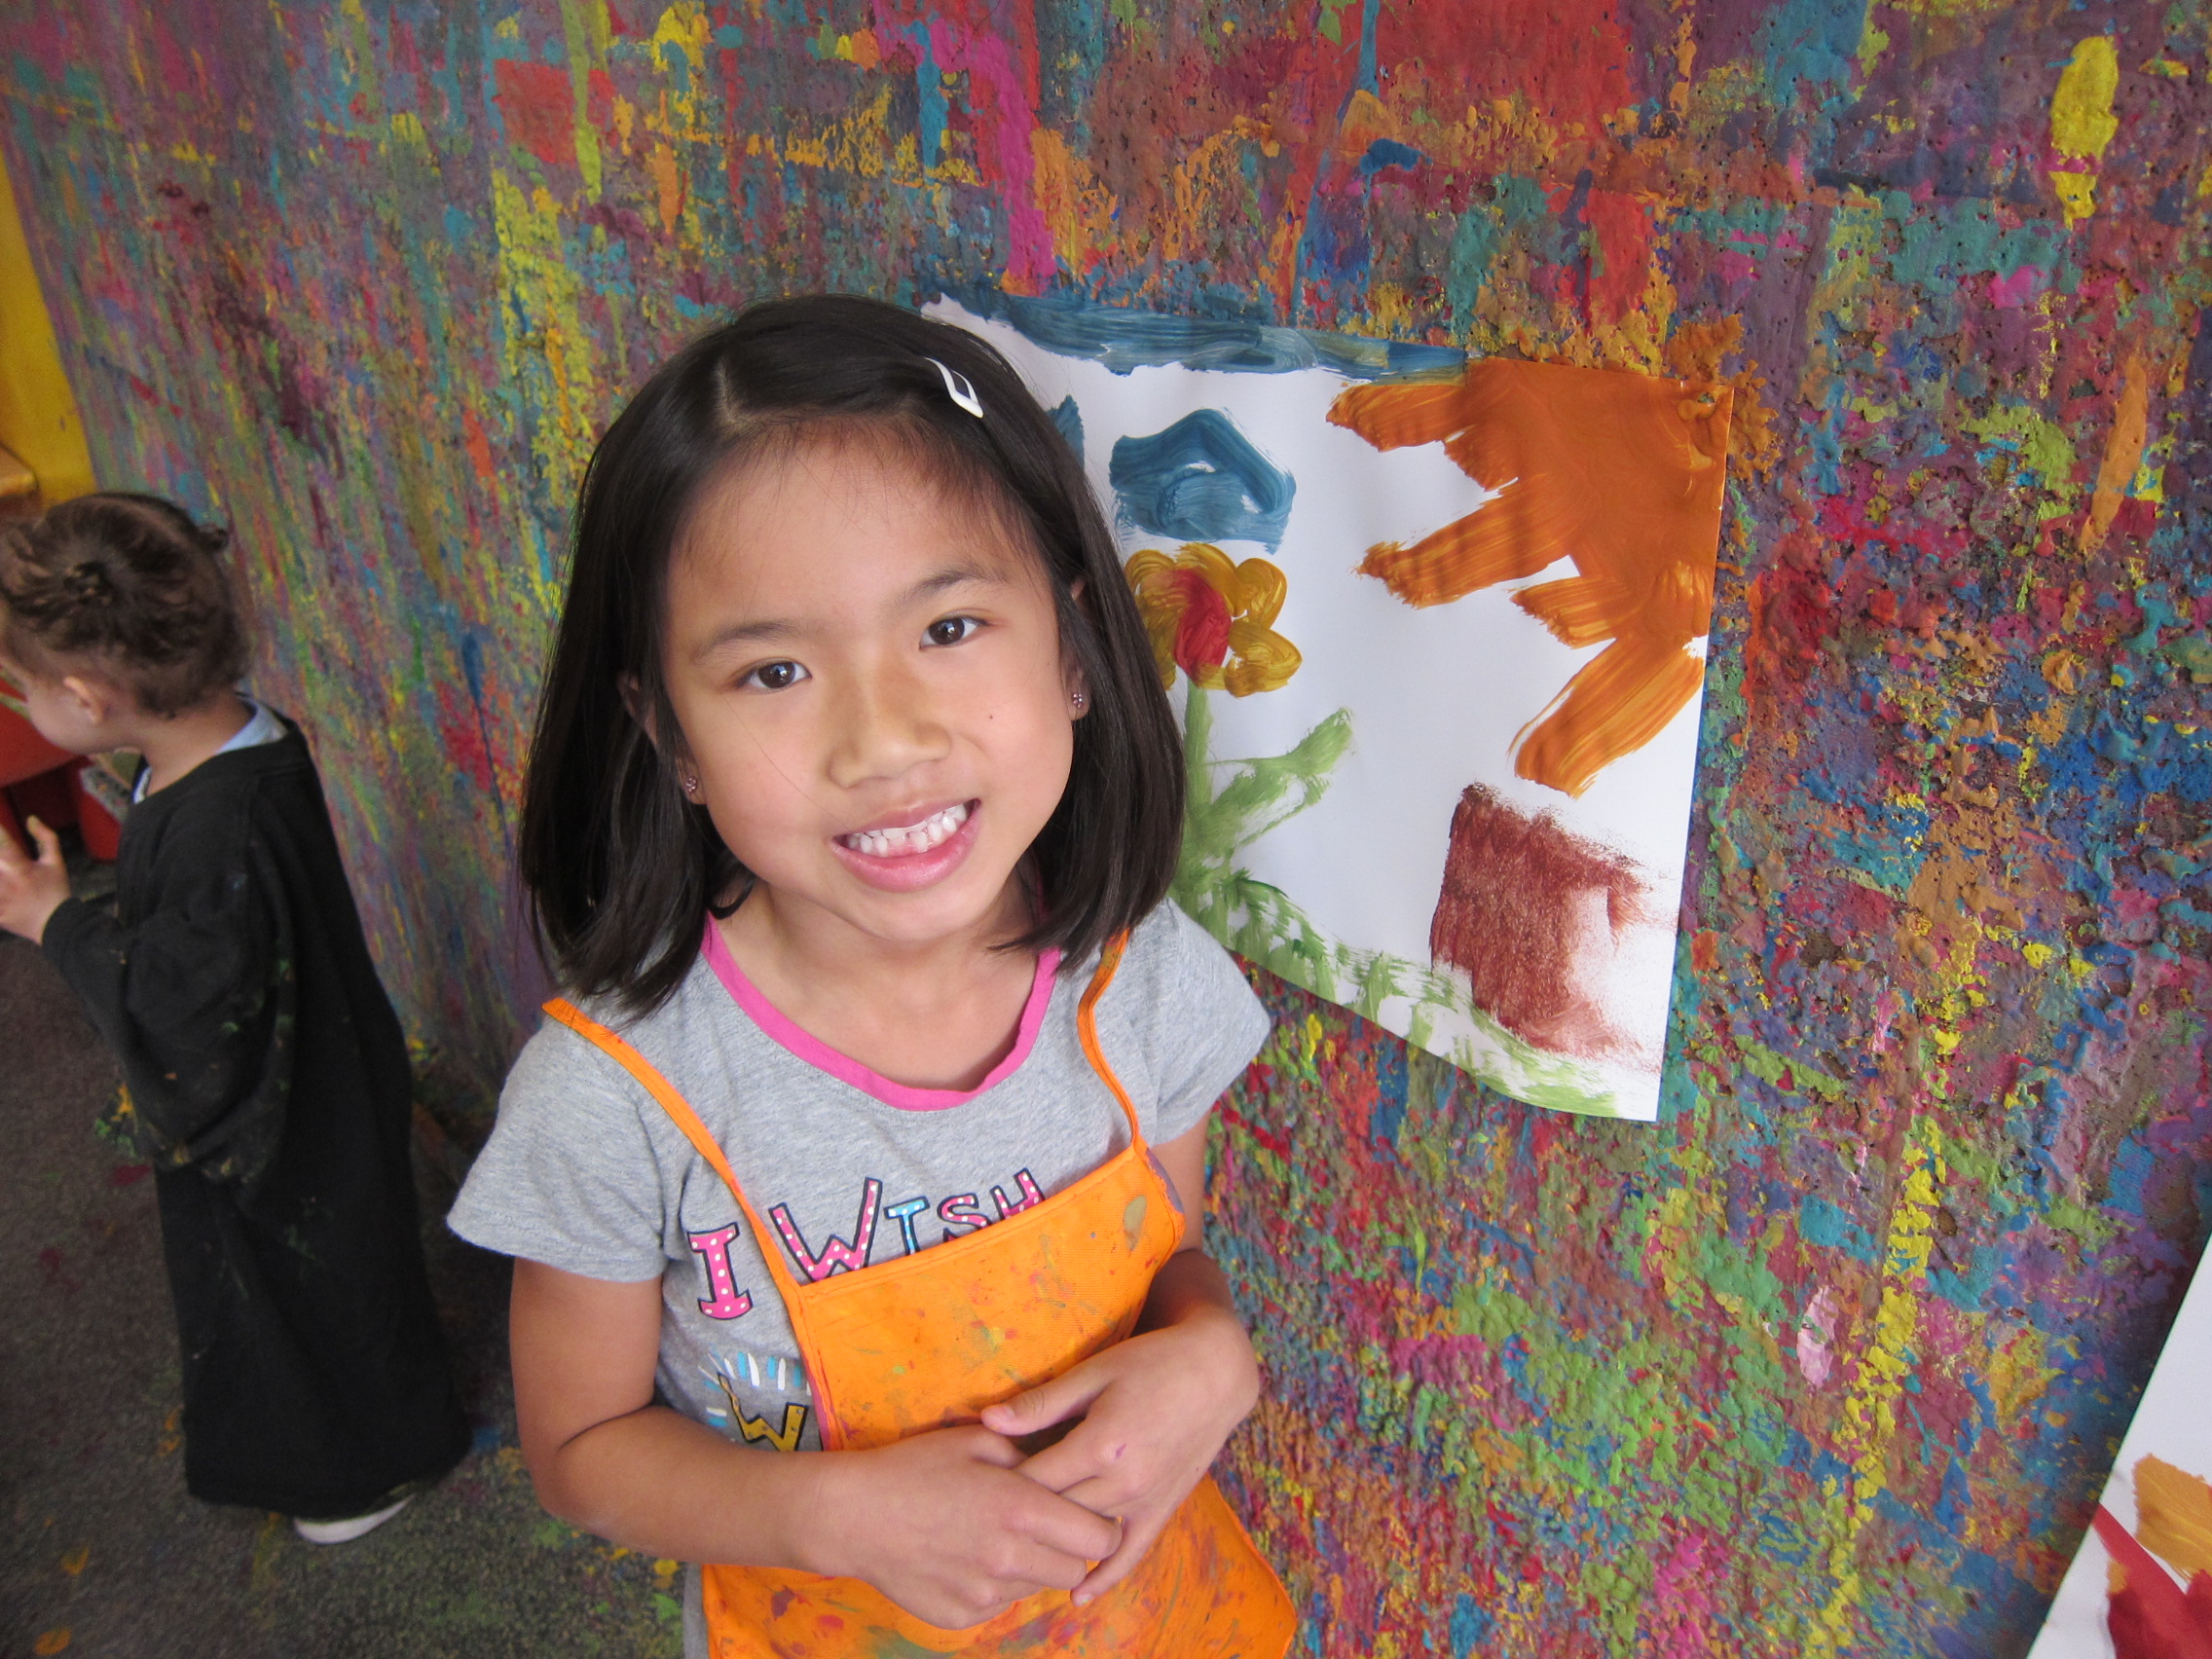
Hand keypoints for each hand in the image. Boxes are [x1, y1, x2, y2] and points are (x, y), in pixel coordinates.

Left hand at [0, 815, 69, 942]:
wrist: (56, 923)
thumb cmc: (55, 889)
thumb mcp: (56, 862)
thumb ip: (46, 837)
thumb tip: (30, 818)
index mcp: (23, 868)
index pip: (4, 843)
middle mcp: (8, 883)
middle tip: (0, 860)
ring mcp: (0, 899)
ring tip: (1, 875)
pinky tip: (0, 888)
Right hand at [810, 1423, 1122, 1629]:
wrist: (854, 1516)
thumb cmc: (915, 1468)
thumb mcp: (978, 1441)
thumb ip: (1032, 1453)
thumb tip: (1070, 1460)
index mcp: (1021, 1509)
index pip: (1099, 1538)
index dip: (1102, 1525)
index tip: (1090, 1513)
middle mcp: (1010, 1559)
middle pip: (1075, 1569)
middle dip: (1069, 1548)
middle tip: (1044, 1525)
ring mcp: (986, 1594)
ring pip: (1038, 1587)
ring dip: (1032, 1567)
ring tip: (998, 1537)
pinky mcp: (963, 1616)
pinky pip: (1001, 1604)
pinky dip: (997, 1585)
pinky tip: (968, 1557)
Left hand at [981, 1299, 1259, 1604]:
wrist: (1216, 1373)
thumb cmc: (1150, 1362)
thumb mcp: (1093, 1372)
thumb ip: (1041, 1403)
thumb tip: (987, 1420)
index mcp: (1100, 1443)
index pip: (1034, 1480)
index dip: (1000, 1485)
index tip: (974, 1485)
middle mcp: (1123, 1480)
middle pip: (1055, 1512)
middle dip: (1020, 1515)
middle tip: (987, 1516)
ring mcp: (1145, 1500)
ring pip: (1084, 1533)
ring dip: (1052, 1539)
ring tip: (1016, 1543)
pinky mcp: (1162, 1509)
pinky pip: (1131, 1552)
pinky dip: (1105, 1576)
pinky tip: (1078, 1594)